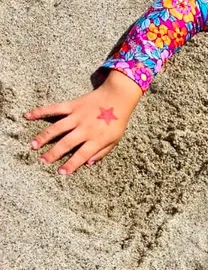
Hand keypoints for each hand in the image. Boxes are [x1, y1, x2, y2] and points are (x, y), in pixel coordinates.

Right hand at [25, 70, 142, 173]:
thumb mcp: (115, 140)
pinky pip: (54, 109)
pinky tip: (28, 116)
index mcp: (96, 139)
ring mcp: (77, 117)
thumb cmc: (117, 121)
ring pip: (56, 128)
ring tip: (33, 146)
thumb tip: (88, 163)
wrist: (117, 98)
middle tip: (42, 161)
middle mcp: (85, 129)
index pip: (81, 155)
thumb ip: (102, 152)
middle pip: (66, 144)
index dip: (71, 165)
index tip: (60, 172)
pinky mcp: (72, 106)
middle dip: (53, 154)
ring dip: (43, 137)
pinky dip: (40, 111)